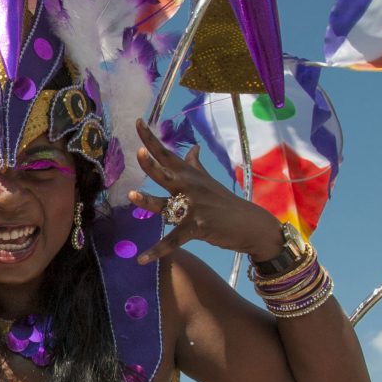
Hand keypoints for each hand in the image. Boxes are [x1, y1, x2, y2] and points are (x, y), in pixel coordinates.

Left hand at [128, 120, 282, 264]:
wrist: (250, 224)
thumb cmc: (225, 201)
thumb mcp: (208, 180)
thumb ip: (195, 165)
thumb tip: (193, 147)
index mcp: (189, 175)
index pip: (166, 153)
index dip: (150, 138)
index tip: (137, 121)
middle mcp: (190, 188)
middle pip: (166, 174)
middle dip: (151, 164)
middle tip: (139, 152)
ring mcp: (193, 208)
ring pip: (166, 205)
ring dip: (148, 201)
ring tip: (131, 196)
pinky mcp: (196, 229)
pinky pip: (173, 241)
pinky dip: (157, 251)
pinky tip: (141, 260)